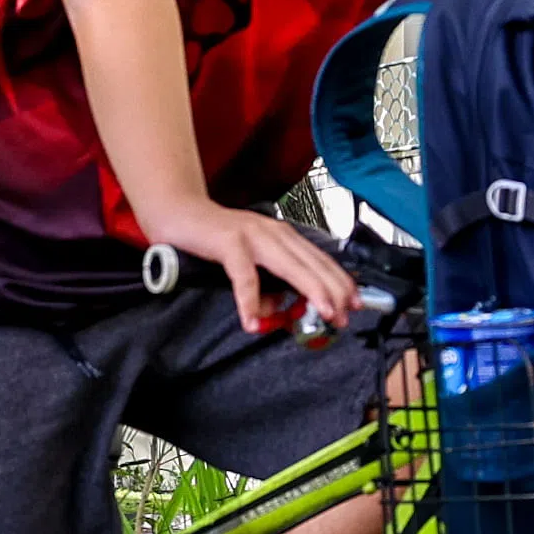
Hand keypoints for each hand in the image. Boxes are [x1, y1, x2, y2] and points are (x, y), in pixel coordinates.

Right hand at [138, 204, 355, 336]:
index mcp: (283, 237)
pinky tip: (251, 321)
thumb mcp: (249, 263)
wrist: (179, 212)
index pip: (321, 260)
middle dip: (333, 292)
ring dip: (311, 292)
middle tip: (342, 318)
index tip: (354, 304)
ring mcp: (253, 236)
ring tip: (322, 315)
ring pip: (291, 267)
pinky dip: (249, 301)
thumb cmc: (214, 238)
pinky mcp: (230, 243)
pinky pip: (245, 277)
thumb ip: (264, 286)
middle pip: (314, 265)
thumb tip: (273, 311)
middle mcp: (275, 233)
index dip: (340, 282)